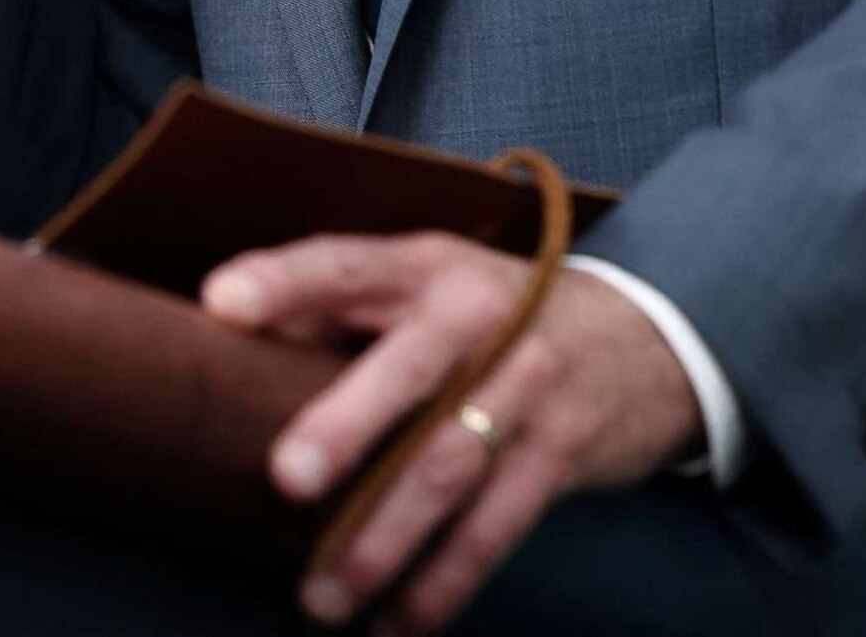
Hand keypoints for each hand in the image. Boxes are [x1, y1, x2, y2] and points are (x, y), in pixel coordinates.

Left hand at [202, 238, 702, 632]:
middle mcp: (480, 318)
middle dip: (347, 424)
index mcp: (427, 267)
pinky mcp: (559, 453)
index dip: (285, 281)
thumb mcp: (428, 284)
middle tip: (287, 479)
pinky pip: (495, 527)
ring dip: (383, 540)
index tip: (222, 303)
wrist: (643, 333)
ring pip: (449, 467)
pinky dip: (443, 583)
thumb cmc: (494, 313)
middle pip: (409, 371)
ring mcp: (527, 386)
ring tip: (321, 597)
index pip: (347, 264)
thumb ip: (339, 314)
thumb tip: (231, 350)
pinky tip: (398, 623)